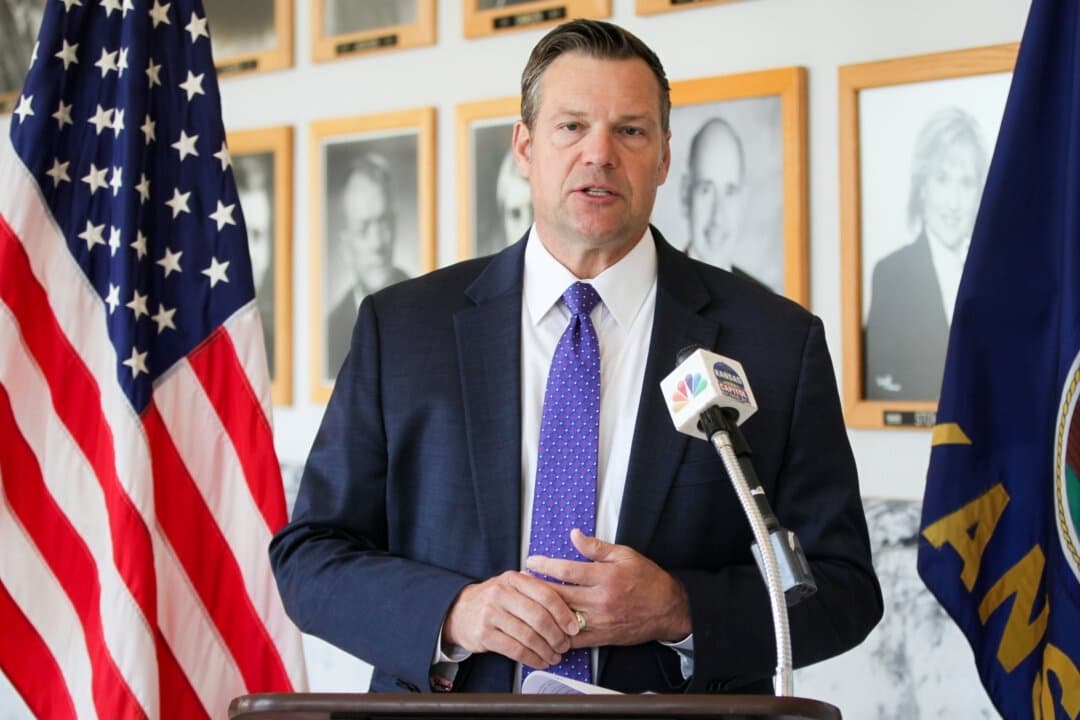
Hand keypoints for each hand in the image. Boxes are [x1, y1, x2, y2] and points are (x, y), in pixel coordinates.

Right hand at [441, 570, 582, 669]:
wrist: (459, 611)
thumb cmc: (493, 600)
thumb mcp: (512, 586)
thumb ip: (536, 590)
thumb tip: (569, 607)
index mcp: (513, 579)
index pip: (545, 595)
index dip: (563, 614)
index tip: (573, 627)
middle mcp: (501, 593)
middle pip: (539, 617)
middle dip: (556, 636)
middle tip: (565, 645)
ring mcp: (490, 614)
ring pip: (528, 636)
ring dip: (546, 650)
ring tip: (554, 656)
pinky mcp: (484, 634)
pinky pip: (515, 650)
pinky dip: (532, 658)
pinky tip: (539, 661)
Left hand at [525, 529, 691, 647]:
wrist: (668, 610)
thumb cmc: (647, 580)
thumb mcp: (625, 555)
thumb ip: (597, 547)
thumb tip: (574, 535)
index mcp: (605, 576)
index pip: (567, 569)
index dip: (545, 565)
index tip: (531, 561)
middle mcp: (601, 600)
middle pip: (560, 594)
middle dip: (537, 588)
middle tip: (521, 581)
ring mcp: (601, 621)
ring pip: (563, 617)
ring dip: (543, 611)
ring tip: (528, 603)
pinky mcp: (603, 637)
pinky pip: (575, 639)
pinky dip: (558, 634)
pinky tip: (546, 626)